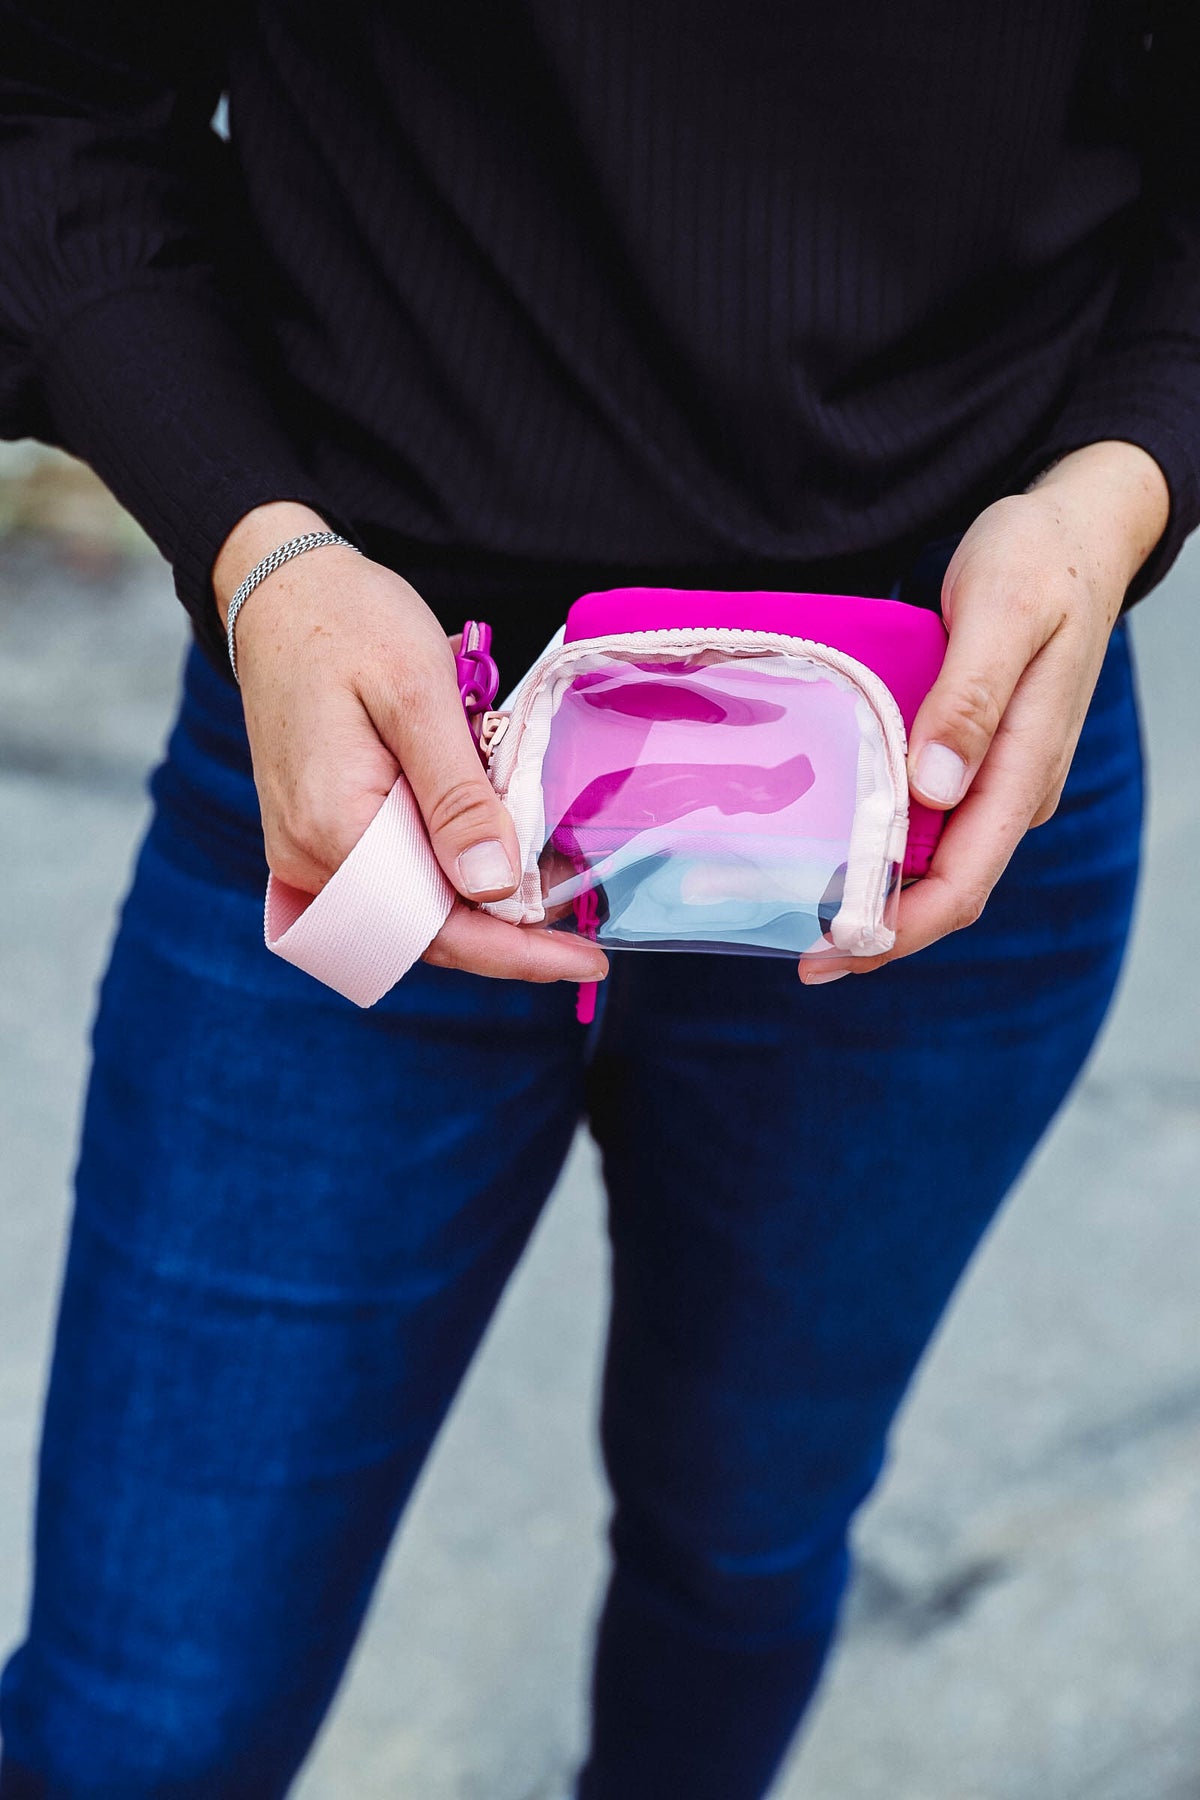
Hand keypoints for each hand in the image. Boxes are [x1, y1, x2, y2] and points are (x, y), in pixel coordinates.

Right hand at [214, 501, 607, 984]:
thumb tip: (492, 889)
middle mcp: (308, 857)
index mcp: (332, 825)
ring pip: (408, 917)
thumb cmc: (349, 623)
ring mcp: (306, 852)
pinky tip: (497, 870)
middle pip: (422, 935)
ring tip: (553, 903)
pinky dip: (447, 886)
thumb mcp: (418, 692)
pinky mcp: (317, 838)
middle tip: (585, 941)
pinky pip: (391, 885)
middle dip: (506, 943)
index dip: (514, 952)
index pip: (432, 926)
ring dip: (480, 917)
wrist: (279, 592)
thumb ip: (456, 795)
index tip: (587, 961)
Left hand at [798, 440, 1167, 984]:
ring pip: (938, 863)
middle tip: (802, 956)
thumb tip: (935, 789)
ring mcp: (998, 775)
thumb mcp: (1002, 609)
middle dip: (881, 932)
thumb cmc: (1038, 558)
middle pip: (949, 890)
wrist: (1074, 526)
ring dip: (879, 898)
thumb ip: (970, 697)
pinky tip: (836, 853)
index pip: (967, 880)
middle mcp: (1015, 785)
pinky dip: (884, 850)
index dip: (902, 929)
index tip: (836, 950)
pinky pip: (932, 824)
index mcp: (1026, 764)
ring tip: (804, 917)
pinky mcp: (977, 756)